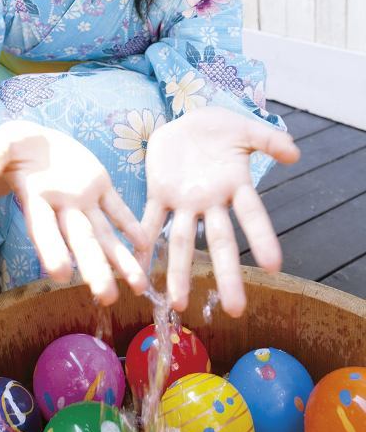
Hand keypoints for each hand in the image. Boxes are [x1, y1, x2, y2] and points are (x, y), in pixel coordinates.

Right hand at [0, 120, 149, 303]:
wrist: (35, 142)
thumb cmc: (12, 147)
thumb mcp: (2, 144)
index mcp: (36, 199)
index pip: (43, 230)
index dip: (50, 250)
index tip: (60, 275)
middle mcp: (62, 208)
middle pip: (79, 241)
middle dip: (94, 269)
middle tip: (106, 298)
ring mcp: (82, 199)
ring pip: (104, 233)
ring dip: (122, 259)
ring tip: (140, 286)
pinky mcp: (99, 185)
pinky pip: (117, 208)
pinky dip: (131, 224)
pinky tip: (146, 245)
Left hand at [137, 106, 299, 316]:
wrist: (187, 121)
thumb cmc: (221, 128)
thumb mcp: (246, 129)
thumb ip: (269, 140)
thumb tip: (295, 153)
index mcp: (235, 185)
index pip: (252, 216)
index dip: (262, 238)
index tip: (274, 266)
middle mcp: (210, 202)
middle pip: (220, 241)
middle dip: (226, 274)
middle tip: (236, 310)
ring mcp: (184, 202)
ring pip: (182, 241)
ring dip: (179, 272)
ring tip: (177, 304)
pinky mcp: (159, 194)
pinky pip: (149, 221)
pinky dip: (142, 243)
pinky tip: (136, 267)